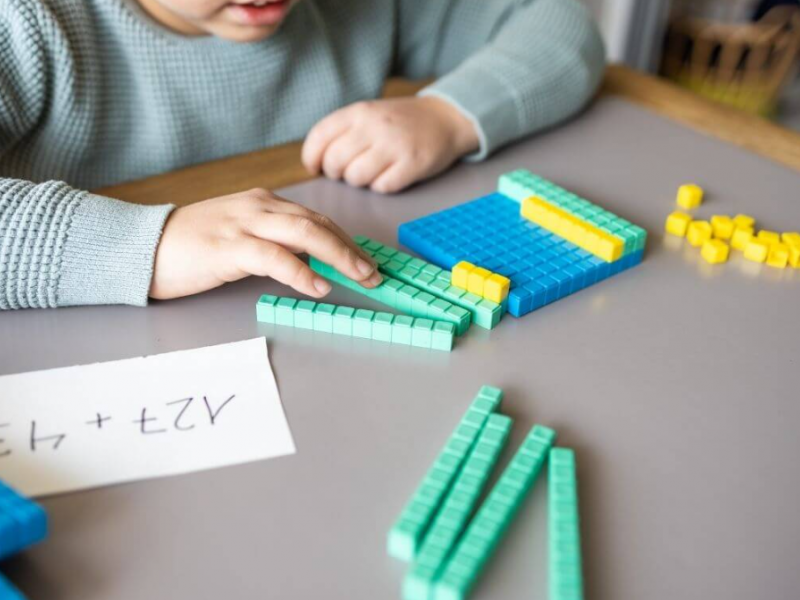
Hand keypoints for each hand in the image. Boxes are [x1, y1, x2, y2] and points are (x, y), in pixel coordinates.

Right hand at [149, 188, 381, 299]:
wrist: (142, 247)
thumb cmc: (190, 247)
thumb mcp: (238, 236)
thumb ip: (272, 242)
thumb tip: (309, 262)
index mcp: (261, 203)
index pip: (314, 218)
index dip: (344, 239)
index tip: (365, 260)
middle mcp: (257, 208)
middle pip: (317, 223)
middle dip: (350, 248)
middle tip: (374, 271)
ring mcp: (243, 225)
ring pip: (303, 234)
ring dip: (338, 256)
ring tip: (361, 277)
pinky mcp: (228, 247)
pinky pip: (273, 258)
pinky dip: (300, 272)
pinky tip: (318, 286)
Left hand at [302, 96, 478, 193]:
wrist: (445, 118)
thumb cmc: (400, 122)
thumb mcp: (369, 114)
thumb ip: (342, 131)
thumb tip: (316, 160)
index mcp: (359, 111)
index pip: (319, 137)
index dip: (312, 157)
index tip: (316, 167)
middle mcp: (374, 126)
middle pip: (335, 162)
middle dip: (336, 173)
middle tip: (347, 171)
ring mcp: (394, 145)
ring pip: (356, 177)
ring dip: (359, 181)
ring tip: (371, 172)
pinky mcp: (412, 164)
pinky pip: (382, 187)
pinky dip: (381, 187)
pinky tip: (389, 176)